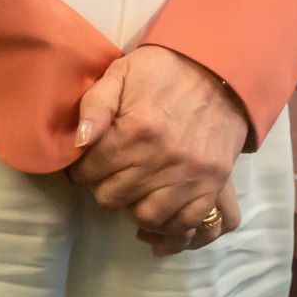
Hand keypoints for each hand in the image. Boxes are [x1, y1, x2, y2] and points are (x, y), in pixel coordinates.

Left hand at [69, 45, 247, 249]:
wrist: (218, 73)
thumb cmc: (162, 72)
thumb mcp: (120, 74)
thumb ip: (94, 106)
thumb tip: (78, 143)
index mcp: (136, 130)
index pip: (91, 170)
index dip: (80, 170)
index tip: (83, 165)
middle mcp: (163, 158)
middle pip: (113, 196)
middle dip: (101, 187)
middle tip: (105, 176)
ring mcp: (190, 175)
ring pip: (146, 216)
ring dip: (132, 206)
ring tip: (130, 190)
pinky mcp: (212, 185)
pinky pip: (185, 222)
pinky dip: (167, 224)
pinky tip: (155, 207)